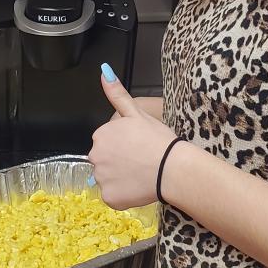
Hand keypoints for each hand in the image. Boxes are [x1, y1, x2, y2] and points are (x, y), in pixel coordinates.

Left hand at [89, 66, 176, 209]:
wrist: (172, 167)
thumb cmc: (158, 139)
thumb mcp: (137, 112)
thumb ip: (117, 94)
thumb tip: (104, 70)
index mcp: (101, 135)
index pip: (106, 144)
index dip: (123, 147)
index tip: (138, 148)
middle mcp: (95, 156)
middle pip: (104, 161)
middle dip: (118, 162)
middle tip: (140, 161)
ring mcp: (101, 178)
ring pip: (108, 179)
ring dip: (120, 179)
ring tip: (141, 174)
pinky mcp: (109, 197)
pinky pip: (113, 197)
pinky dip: (124, 195)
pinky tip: (138, 187)